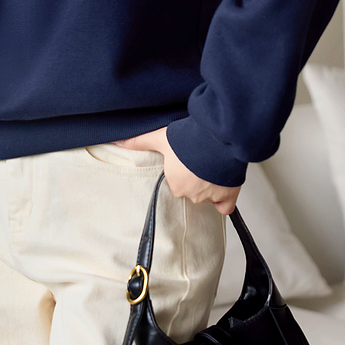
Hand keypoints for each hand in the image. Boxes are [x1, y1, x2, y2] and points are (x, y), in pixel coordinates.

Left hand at [115, 127, 241, 214]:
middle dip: (192, 178)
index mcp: (174, 183)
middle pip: (189, 189)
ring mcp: (209, 196)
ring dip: (208, 184)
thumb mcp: (161, 137)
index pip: (174, 182)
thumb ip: (139, 141)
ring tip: (210, 165)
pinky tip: (222, 188)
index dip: (178, 170)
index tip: (183, 160)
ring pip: (206, 195)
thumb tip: (116, 142)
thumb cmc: (190, 138)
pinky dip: (223, 200)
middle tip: (196, 161)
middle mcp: (190, 193)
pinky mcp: (227, 196)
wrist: (219, 138)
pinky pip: (224, 206)